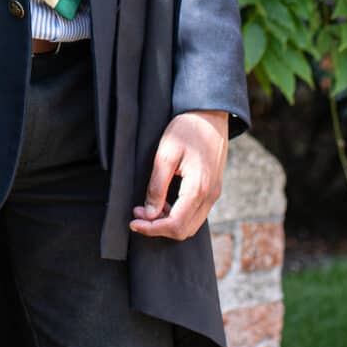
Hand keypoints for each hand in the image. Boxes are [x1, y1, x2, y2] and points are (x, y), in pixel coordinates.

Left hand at [129, 109, 228, 240]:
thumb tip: (150, 213)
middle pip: (184, 230)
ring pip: (191, 225)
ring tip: (148, 208)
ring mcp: (214, 194)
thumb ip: (157, 186)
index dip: (152, 228)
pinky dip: (178, 216)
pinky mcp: (213, 190)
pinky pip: (196, 214)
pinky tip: (164, 203)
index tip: (133, 222)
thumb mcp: (166, 153)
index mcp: (198, 188)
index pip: (175, 224)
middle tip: (138, 214)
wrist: (211, 115)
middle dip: (158, 228)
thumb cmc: (187, 129)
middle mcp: (210, 196)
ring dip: (168, 223)